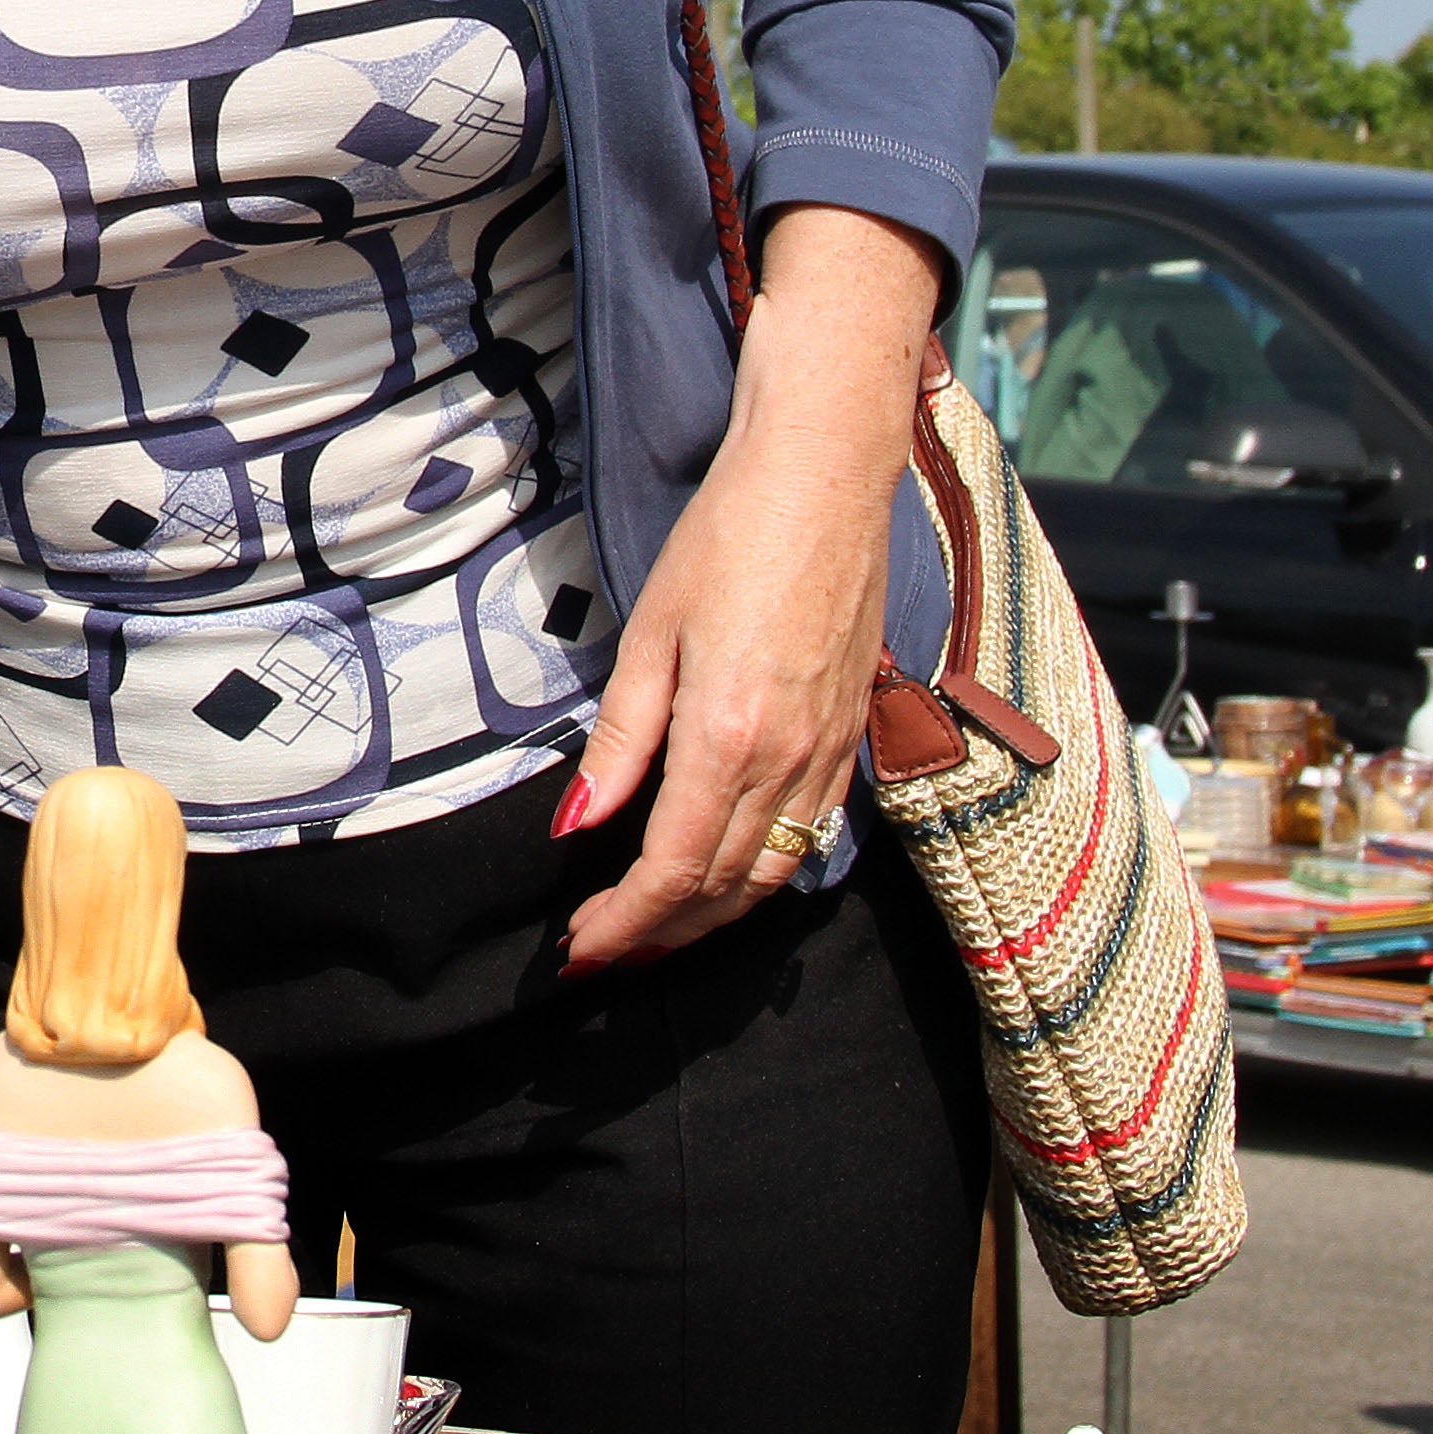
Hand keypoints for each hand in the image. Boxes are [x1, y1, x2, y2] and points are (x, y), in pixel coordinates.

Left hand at [557, 203, 935, 974]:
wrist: (825, 477)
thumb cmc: (727, 538)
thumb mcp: (651, 636)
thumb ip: (619, 743)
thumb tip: (577, 828)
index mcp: (727, 738)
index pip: (673, 872)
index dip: (626, 925)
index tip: (581, 950)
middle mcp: (789, 760)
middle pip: (724, 889)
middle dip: (661, 937)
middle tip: (604, 956)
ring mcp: (832, 752)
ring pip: (773, 874)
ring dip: (711, 919)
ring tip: (654, 934)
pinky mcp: (854, 736)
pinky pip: (811, 836)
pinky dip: (764, 876)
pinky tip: (727, 878)